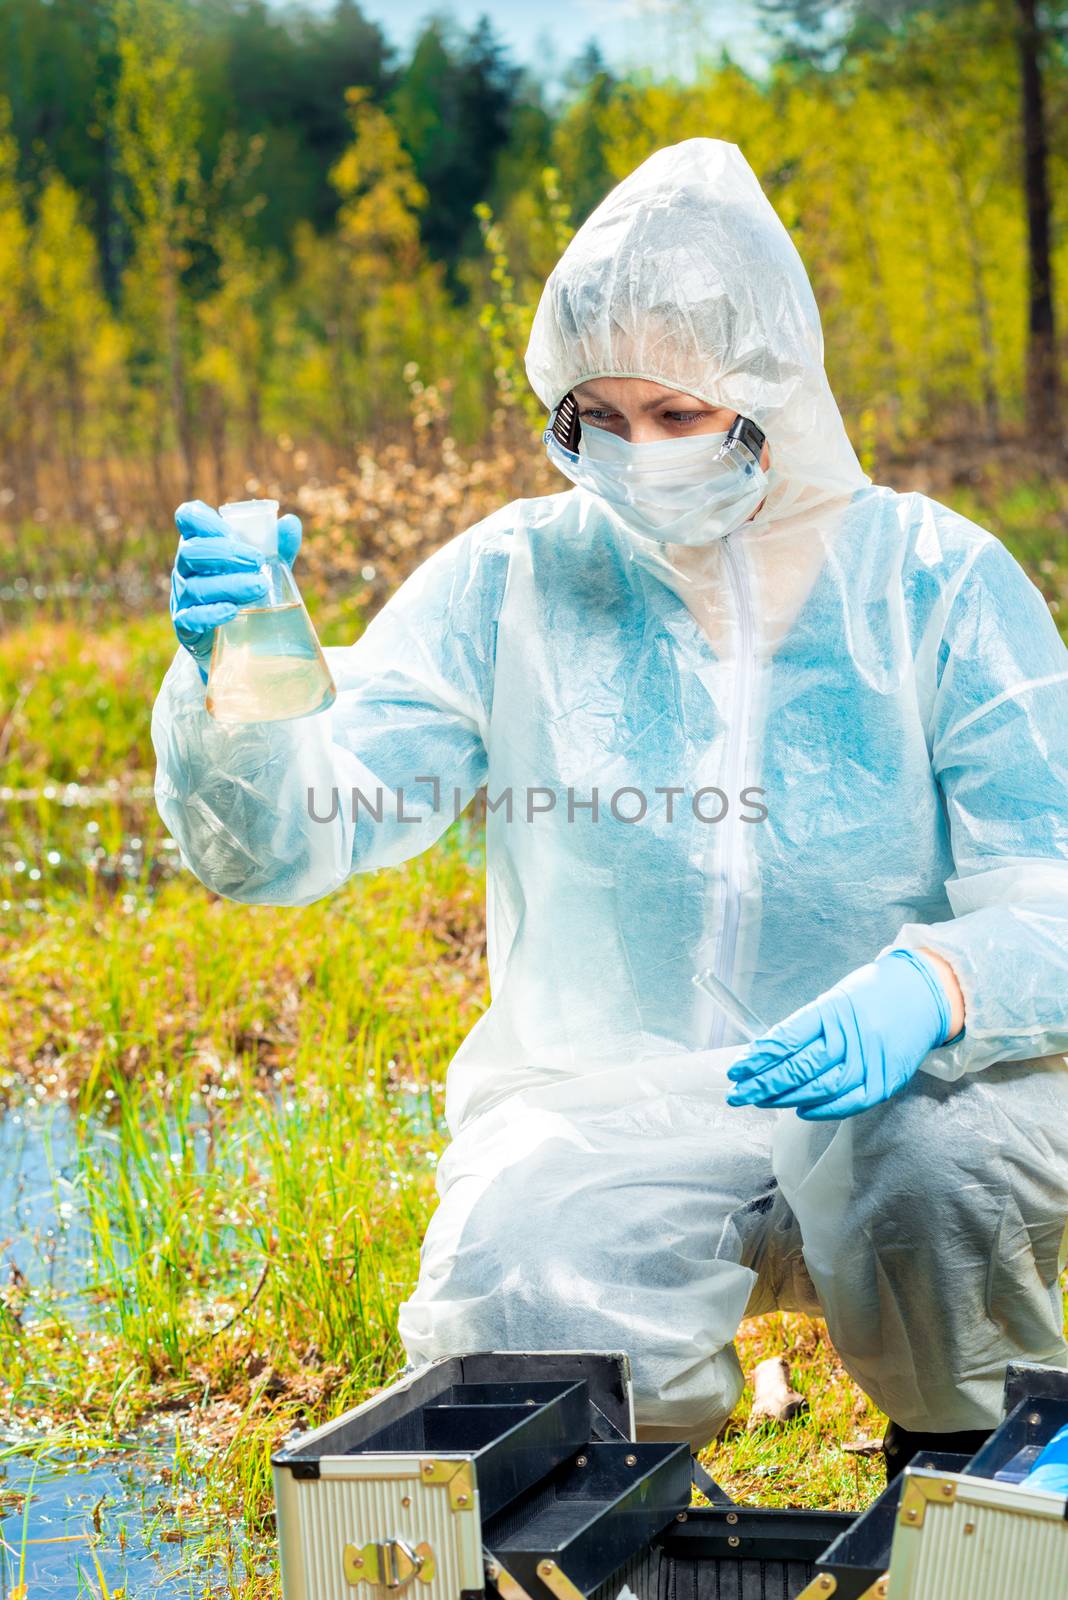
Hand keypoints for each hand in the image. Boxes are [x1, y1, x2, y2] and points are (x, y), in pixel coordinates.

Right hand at [169, 500, 302, 679]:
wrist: (232, 639)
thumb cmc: (243, 590)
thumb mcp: (261, 568)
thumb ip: (276, 546)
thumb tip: (291, 522)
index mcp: (201, 544)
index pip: (188, 519)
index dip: (203, 519)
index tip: (231, 530)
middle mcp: (186, 568)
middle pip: (192, 552)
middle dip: (226, 554)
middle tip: (257, 562)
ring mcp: (183, 597)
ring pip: (196, 586)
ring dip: (229, 584)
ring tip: (259, 586)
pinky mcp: (186, 626)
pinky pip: (192, 618)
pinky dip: (212, 612)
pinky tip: (233, 610)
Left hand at [725, 948, 953, 1119]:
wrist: (924, 995)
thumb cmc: (872, 995)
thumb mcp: (835, 999)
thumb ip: (807, 1026)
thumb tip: (768, 1053)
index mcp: (832, 1010)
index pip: (787, 1038)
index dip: (759, 1057)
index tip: (736, 1070)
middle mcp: (850, 1036)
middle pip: (799, 1067)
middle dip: (763, 1084)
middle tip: (737, 1095)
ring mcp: (870, 1061)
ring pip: (820, 1087)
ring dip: (785, 1098)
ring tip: (759, 1102)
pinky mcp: (886, 1080)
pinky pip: (850, 1102)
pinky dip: (823, 1109)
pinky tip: (800, 1110)